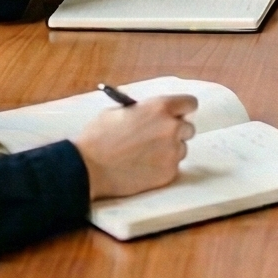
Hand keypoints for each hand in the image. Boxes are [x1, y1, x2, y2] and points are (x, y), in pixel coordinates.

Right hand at [77, 93, 198, 202]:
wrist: (88, 168)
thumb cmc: (98, 137)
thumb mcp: (119, 111)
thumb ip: (143, 111)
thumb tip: (152, 113)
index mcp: (160, 107)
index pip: (190, 103)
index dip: (182, 109)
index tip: (177, 115)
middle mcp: (172, 128)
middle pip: (188, 128)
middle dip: (176, 132)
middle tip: (158, 138)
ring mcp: (172, 152)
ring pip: (181, 149)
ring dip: (169, 151)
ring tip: (145, 156)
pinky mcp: (168, 173)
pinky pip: (172, 167)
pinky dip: (161, 168)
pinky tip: (143, 168)